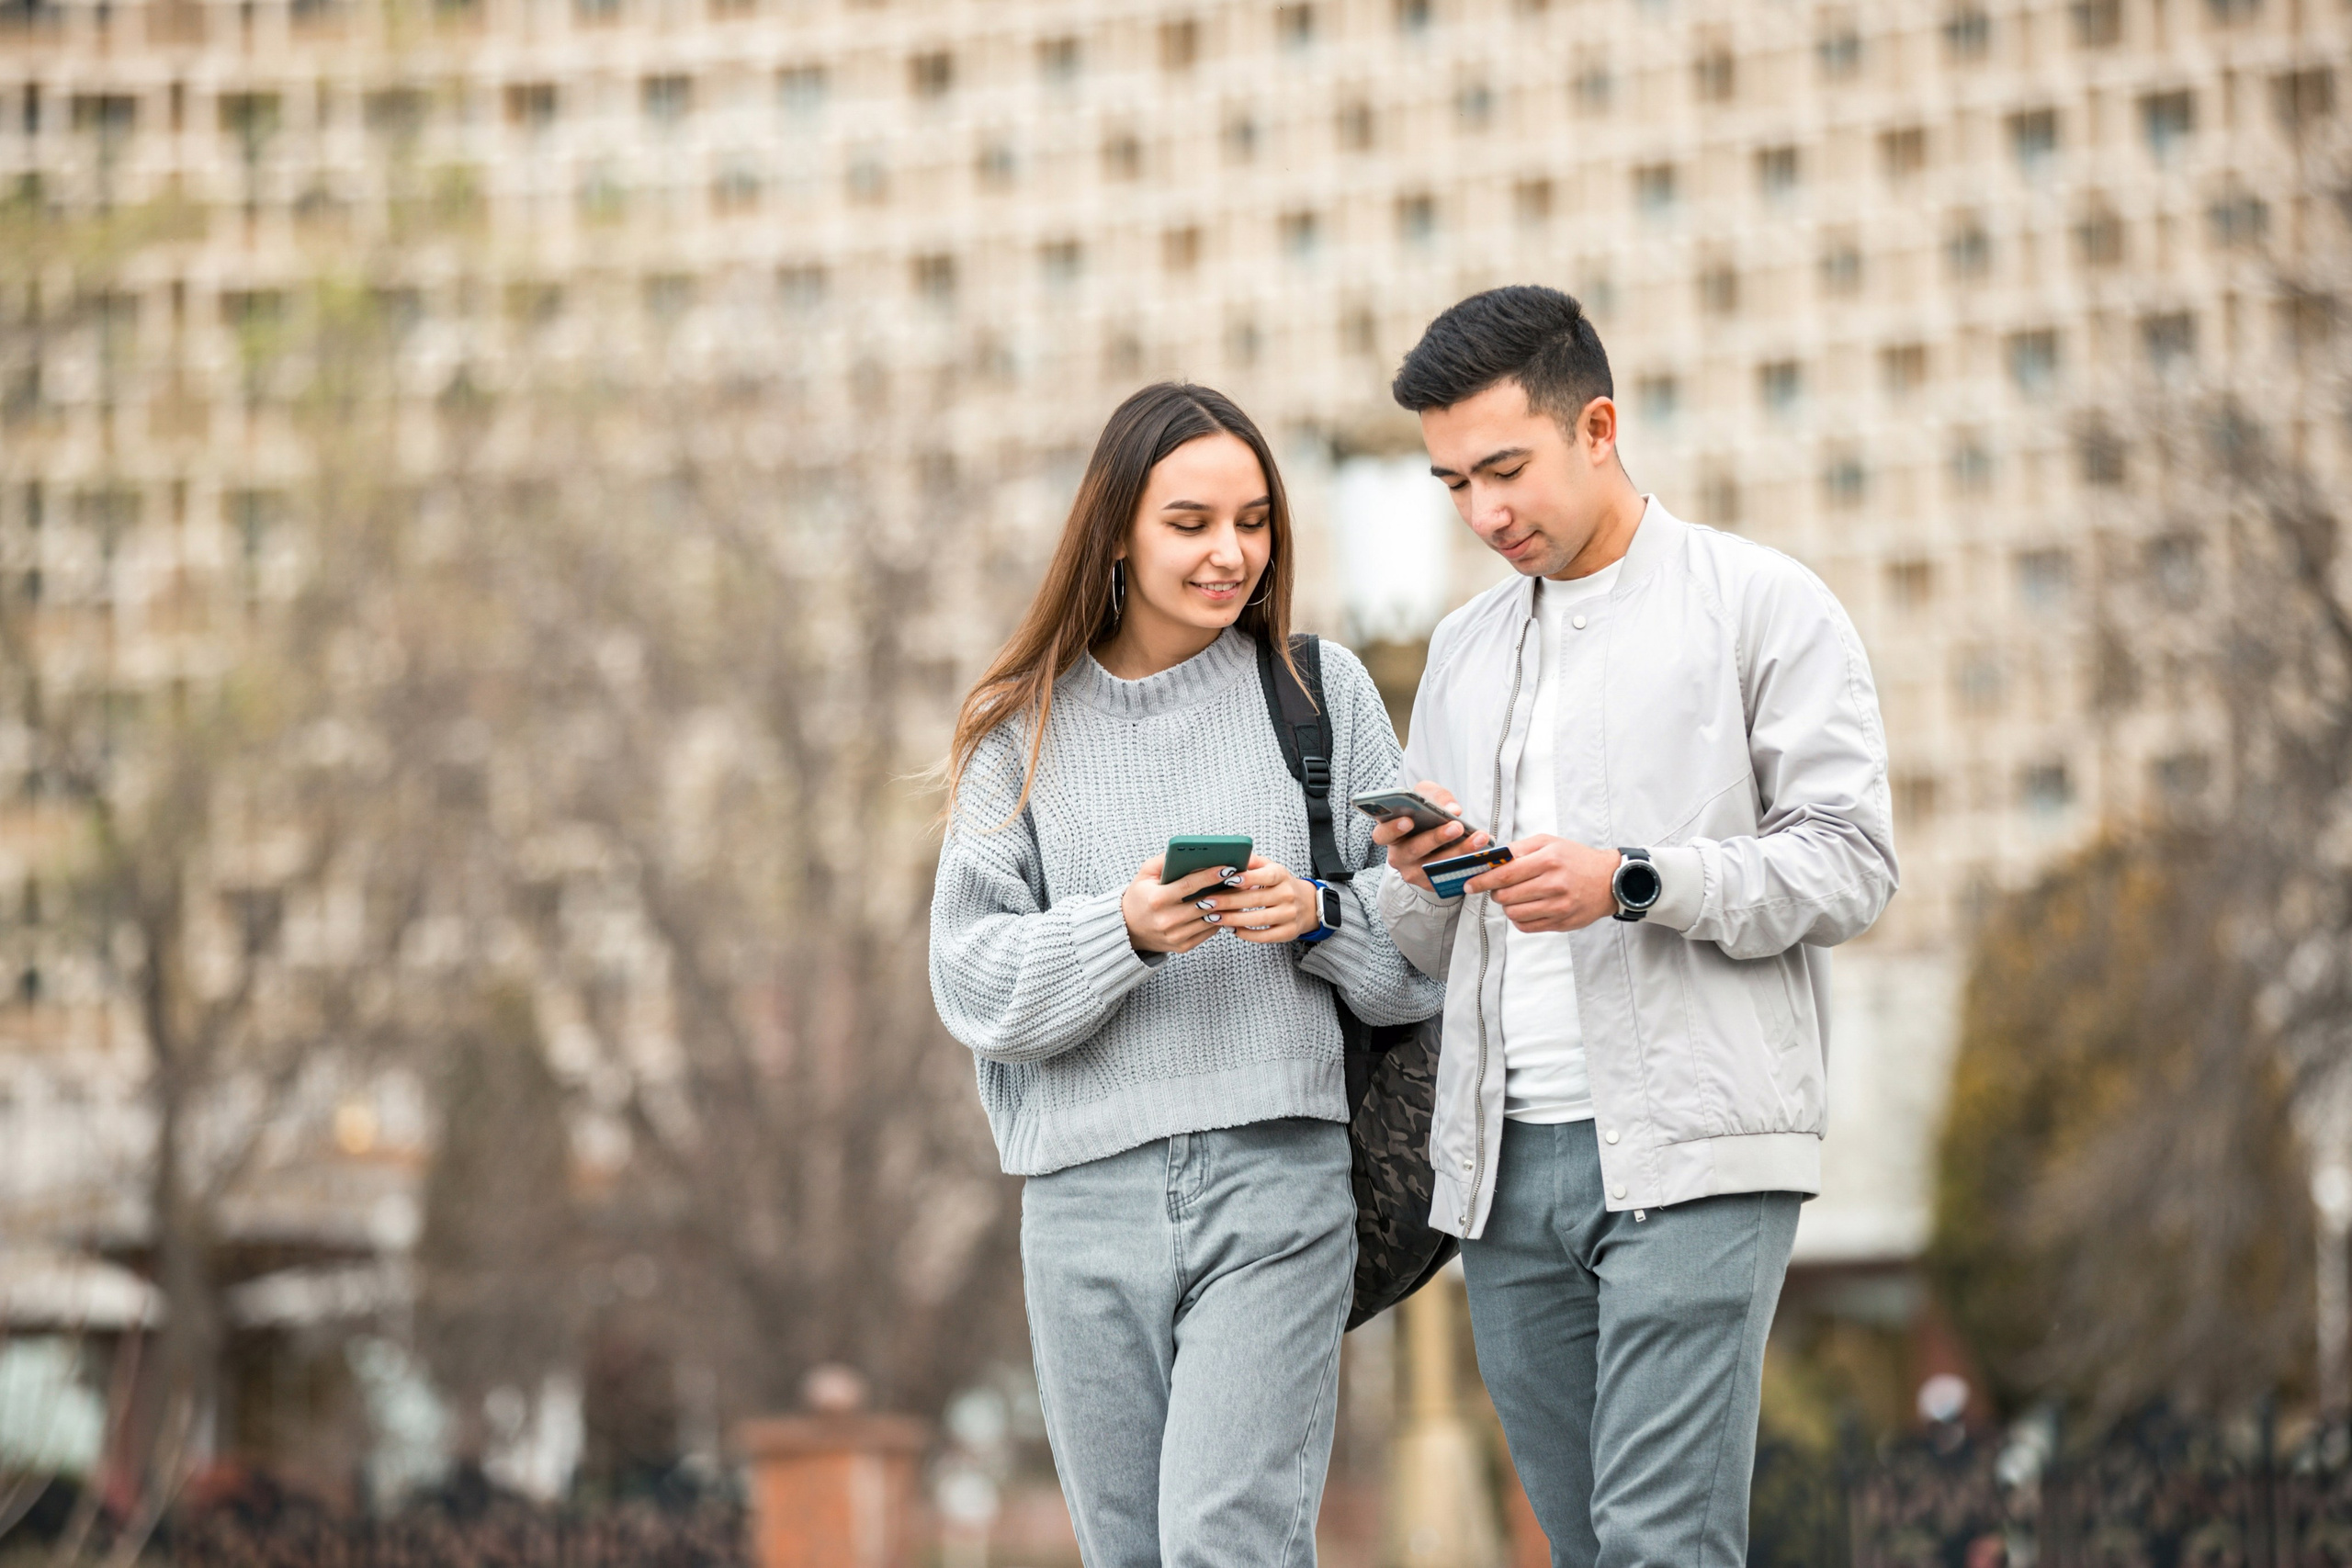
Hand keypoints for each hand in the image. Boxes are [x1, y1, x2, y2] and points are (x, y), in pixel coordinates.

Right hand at [1123, 856, 1241, 953]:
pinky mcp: (1183, 946)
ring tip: (1241, 892)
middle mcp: (1166, 920)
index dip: (1210, 876)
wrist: (1128, 929)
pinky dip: (1220, 919)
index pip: (1189, 886)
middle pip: (1204, 904)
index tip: (1229, 867)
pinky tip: (1229, 907)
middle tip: (1243, 879)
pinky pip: (1209, 931)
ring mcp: (1175, 936)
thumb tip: (1190, 850)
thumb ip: (1165, 860)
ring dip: (1227, 906)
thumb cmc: (1140, 895)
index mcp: (1157, 899)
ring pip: (1210, 919)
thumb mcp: (1145, 873)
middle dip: (1226, 891)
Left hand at [1193, 855, 1321, 943]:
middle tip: (1206, 903)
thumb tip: (1230, 856)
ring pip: (1258, 919)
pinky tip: (1230, 929)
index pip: (1265, 876)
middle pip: (1256, 899)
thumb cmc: (1279, 884)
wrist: (1308, 904)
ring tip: (1213, 917)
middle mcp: (1287, 894)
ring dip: (1233, 919)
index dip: (1247, 878)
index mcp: (1281, 875)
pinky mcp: (1288, 932)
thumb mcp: (1270, 867)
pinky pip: (1264, 936)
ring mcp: (1289, 915)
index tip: (1227, 879)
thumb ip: (1251, 862)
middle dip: (1229, 901)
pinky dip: (1246, 934)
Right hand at [1370, 780, 1490, 893]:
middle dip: (1436, 838)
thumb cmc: (1426, 814)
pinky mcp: (1432, 884)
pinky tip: (1484, 850)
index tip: (1409, 820)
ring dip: (1459, 852)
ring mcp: (1414, 873)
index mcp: (1390, 834)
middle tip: (1457, 826)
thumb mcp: (1428, 797)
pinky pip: (1450, 877)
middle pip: (1413, 850)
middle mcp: (1398, 856)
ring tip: (1479, 837)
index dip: (1393, 829)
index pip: (1382, 835)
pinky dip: (1468, 864)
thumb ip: (1437, 796)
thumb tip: (1453, 809)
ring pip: (1434, 866)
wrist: (1438, 837)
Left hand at [1466, 835, 1620, 932]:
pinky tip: (1525, 908)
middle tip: (1496, 888)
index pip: (1505, 874)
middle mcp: (1554, 884)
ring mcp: (1559, 907)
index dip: (1483, 880)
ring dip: (1507, 906)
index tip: (1470, 883)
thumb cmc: (1576, 859)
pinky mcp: (1562, 923)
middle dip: (1494, 893)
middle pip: (1506, 896)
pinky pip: (1527, 927)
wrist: (1609, 880)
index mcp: (1549, 860)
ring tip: (1514, 897)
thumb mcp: (1549, 842)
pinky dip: (1519, 919)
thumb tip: (1491, 858)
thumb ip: (1519, 848)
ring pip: (1514, 913)